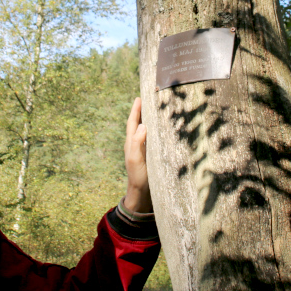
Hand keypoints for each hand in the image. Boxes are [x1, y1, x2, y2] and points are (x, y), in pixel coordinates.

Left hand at [123, 97, 152, 213]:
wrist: (141, 192)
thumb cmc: (138, 177)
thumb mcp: (136, 160)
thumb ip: (137, 143)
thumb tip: (141, 125)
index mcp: (131, 143)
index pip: (133, 123)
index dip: (135, 110)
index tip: (139, 98)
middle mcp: (136, 144)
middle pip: (137, 123)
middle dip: (141, 111)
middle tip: (147, 98)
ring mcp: (142, 149)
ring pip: (144, 129)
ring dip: (147, 119)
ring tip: (154, 108)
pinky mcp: (149, 154)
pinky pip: (151, 137)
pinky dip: (154, 129)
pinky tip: (160, 128)